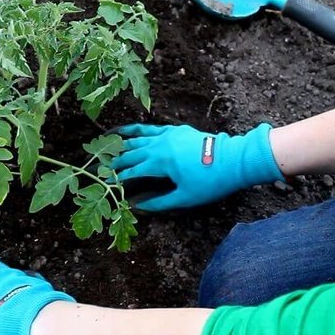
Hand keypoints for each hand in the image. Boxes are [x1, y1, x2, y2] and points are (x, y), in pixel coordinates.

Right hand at [111, 123, 283, 211]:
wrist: (233, 160)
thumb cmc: (210, 182)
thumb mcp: (184, 198)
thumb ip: (158, 202)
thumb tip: (136, 205)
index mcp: (159, 163)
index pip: (132, 171)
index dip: (118, 178)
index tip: (107, 182)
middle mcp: (158, 146)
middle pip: (131, 153)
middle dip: (115, 160)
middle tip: (100, 166)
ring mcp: (166, 135)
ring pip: (137, 138)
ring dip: (121, 143)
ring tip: (106, 146)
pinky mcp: (174, 130)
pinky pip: (151, 128)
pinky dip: (137, 129)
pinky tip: (127, 130)